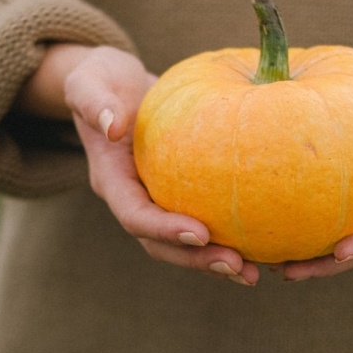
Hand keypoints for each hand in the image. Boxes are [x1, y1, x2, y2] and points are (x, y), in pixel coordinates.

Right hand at [18, 44, 260, 285]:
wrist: (113, 87)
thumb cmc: (101, 80)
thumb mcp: (89, 82)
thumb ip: (93, 102)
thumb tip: (112, 126)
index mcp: (111, 178)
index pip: (134, 214)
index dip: (164, 229)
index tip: (200, 233)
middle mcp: (133, 198)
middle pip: (160, 243)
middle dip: (196, 259)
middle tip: (236, 266)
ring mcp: (156, 199)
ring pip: (183, 244)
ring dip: (215, 261)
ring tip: (253, 272)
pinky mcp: (178, 194)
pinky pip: (202, 222)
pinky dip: (228, 238)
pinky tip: (262, 245)